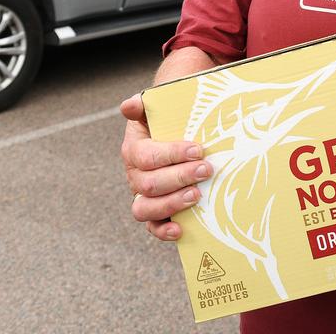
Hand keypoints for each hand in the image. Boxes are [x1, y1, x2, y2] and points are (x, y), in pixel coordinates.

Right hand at [120, 94, 211, 240]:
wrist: (177, 129)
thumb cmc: (169, 119)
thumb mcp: (157, 107)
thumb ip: (143, 104)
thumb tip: (130, 105)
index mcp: (133, 150)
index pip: (146, 156)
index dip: (171, 154)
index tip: (197, 150)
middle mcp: (135, 175)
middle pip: (149, 184)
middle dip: (179, 178)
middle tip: (206, 170)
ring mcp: (144, 195)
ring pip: (146, 208)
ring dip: (171, 204)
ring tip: (196, 195)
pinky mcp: (157, 211)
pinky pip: (153, 226)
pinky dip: (163, 231)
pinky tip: (180, 230)